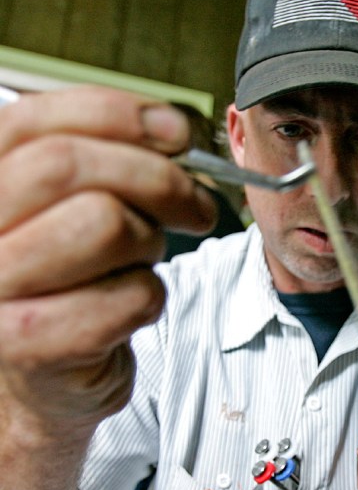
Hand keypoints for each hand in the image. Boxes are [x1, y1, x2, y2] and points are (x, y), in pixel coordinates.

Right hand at [0, 86, 215, 435]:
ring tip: (142, 261)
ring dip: (148, 243)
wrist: (47, 374)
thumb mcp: (72, 210)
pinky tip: (133, 304)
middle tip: (196, 206)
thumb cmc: (69, 284)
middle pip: (68, 167)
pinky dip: (151, 297)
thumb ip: (105, 163)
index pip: (36, 123)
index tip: (179, 133)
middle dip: (156, 179)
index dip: (118, 115)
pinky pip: (129, 296)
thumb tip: (174, 134)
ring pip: (104, 225)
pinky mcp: (28, 344)